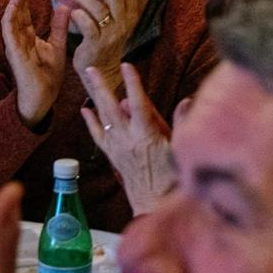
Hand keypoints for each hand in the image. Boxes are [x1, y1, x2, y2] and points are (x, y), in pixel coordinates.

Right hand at [1, 0, 68, 125]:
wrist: (44, 96)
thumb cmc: (49, 76)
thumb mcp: (57, 46)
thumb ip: (59, 27)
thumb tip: (65, 7)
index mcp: (28, 39)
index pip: (24, 16)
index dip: (25, 1)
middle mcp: (19, 40)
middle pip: (16, 15)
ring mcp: (14, 45)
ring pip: (10, 19)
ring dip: (14, 4)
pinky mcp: (14, 51)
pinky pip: (8, 31)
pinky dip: (10, 17)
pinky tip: (15, 5)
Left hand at [69, 0, 142, 84]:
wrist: (101, 69)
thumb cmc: (105, 39)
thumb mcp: (116, 19)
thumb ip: (116, 0)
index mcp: (130, 16)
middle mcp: (123, 25)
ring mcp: (110, 35)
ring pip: (100, 10)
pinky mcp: (96, 45)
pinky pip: (88, 26)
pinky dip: (79, 16)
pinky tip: (72, 11)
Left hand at [81, 63, 173, 215]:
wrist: (155, 206)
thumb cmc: (173, 180)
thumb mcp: (181, 150)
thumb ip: (182, 124)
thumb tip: (187, 102)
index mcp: (146, 135)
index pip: (139, 102)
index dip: (132, 83)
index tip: (126, 65)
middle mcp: (127, 139)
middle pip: (111, 107)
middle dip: (101, 86)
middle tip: (90, 68)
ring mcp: (117, 147)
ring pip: (103, 117)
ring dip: (95, 97)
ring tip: (88, 79)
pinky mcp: (113, 156)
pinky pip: (98, 136)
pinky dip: (91, 122)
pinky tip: (85, 110)